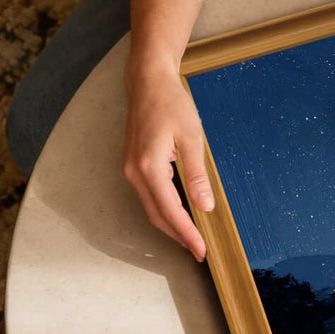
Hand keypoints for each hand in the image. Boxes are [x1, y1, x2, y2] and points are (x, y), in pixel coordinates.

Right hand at [121, 70, 214, 259]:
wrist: (148, 83)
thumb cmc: (171, 105)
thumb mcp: (192, 137)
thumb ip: (197, 174)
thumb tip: (205, 205)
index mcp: (149, 167)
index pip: (170, 211)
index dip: (186, 234)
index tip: (201, 250)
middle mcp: (134, 172)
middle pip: (157, 215)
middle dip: (179, 235)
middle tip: (200, 250)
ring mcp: (130, 170)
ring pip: (151, 208)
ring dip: (171, 224)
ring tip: (192, 237)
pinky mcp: (132, 166)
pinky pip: (149, 196)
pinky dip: (164, 209)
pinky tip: (180, 213)